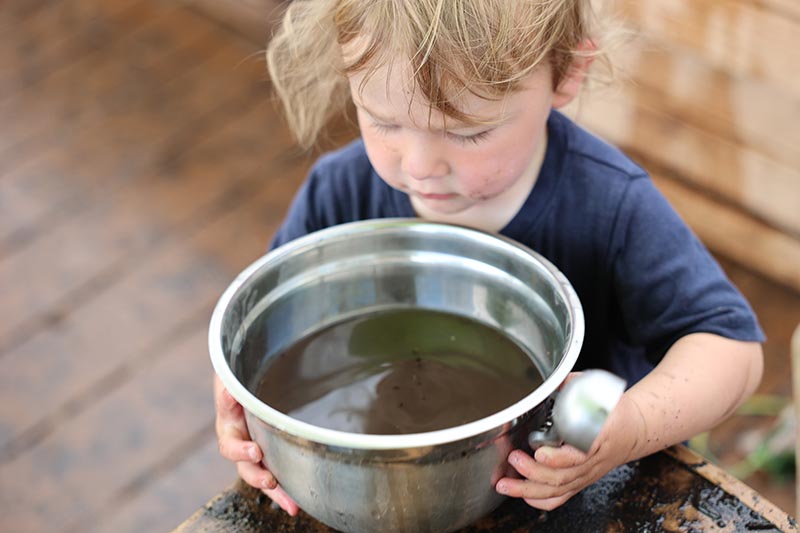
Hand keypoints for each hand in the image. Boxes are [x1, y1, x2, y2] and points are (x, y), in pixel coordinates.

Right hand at [214, 374, 298, 514]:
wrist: (251, 375)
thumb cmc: (240, 376)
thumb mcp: (231, 376)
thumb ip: (228, 386)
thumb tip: (230, 394)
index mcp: (229, 426)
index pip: (230, 443)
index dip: (240, 451)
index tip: (254, 451)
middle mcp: (241, 442)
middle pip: (245, 467)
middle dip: (257, 476)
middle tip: (269, 480)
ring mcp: (256, 450)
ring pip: (262, 476)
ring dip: (275, 492)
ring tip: (290, 504)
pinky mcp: (273, 452)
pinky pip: (278, 472)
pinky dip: (287, 488)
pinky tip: (299, 500)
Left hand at [495, 391, 643, 510]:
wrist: (633, 430)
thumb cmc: (614, 411)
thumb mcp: (598, 391)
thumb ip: (571, 384)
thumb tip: (548, 376)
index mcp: (601, 435)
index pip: (581, 453)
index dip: (559, 458)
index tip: (539, 452)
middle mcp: (593, 460)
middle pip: (564, 475)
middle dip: (534, 472)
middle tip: (515, 458)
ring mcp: (586, 473)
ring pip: (559, 489)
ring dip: (529, 489)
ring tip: (505, 483)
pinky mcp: (580, 481)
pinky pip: (561, 497)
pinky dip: (540, 499)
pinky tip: (522, 494)